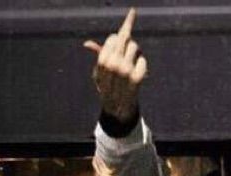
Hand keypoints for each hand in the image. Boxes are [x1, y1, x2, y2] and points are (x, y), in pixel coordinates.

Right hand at [84, 8, 147, 122]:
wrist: (117, 108)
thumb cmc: (107, 87)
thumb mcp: (99, 71)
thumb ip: (98, 55)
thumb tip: (88, 44)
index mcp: (103, 60)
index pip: (116, 36)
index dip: (126, 26)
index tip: (133, 12)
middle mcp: (114, 64)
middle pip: (126, 39)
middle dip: (128, 40)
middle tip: (129, 47)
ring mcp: (126, 70)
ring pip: (135, 47)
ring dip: (135, 51)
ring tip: (130, 62)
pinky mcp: (137, 77)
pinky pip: (143, 60)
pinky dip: (141, 63)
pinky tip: (137, 71)